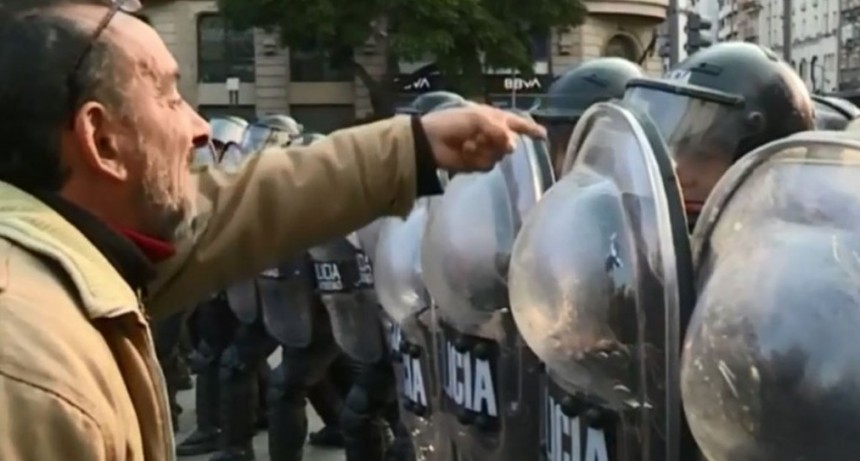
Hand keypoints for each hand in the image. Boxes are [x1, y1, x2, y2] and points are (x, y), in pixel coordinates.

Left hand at [420, 104, 546, 171]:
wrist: (431, 140)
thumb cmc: (453, 122)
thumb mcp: (478, 119)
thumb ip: (499, 131)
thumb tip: (513, 147)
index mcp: (495, 119)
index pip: (518, 124)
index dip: (531, 129)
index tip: (543, 136)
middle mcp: (494, 135)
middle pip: (511, 143)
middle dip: (498, 140)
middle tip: (482, 136)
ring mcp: (486, 150)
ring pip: (499, 155)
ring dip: (483, 149)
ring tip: (468, 143)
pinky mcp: (478, 164)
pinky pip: (488, 164)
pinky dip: (476, 158)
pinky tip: (464, 152)